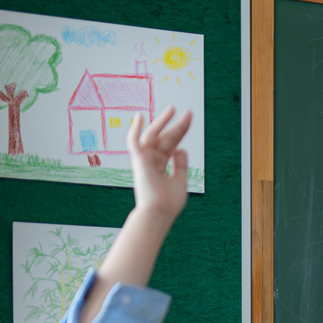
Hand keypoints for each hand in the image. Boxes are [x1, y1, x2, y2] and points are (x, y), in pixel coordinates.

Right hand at [129, 106, 193, 220]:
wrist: (161, 212)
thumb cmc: (169, 201)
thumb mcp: (180, 180)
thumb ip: (181, 165)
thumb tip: (182, 149)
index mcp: (160, 164)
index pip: (171, 143)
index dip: (180, 131)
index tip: (188, 119)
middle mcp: (151, 160)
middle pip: (165, 138)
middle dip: (176, 125)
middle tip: (187, 112)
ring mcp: (144, 159)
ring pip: (152, 136)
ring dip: (162, 122)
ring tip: (173, 110)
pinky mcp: (139, 161)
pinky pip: (134, 142)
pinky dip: (134, 129)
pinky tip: (139, 117)